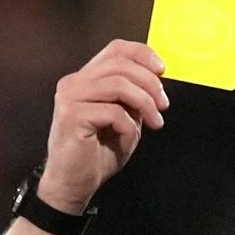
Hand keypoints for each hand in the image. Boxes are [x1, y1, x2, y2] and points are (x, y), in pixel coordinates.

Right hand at [42, 40, 169, 213]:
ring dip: (144, 103)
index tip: (162, 71)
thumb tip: (156, 80)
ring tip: (155, 122)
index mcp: (85, 79)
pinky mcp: (72, 116)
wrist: (73, 185)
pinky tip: (128, 139)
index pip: (115, 49)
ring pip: (119, 84)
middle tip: (164, 105)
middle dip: (150, 83)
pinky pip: (113, 112)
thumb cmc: (96, 155)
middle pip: (120, 64)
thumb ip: (133, 98)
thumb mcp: (123, 120)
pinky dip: (128, 126)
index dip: (143, 54)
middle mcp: (74, 83)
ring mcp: (70, 97)